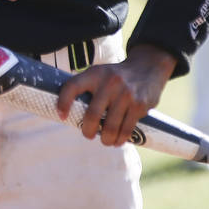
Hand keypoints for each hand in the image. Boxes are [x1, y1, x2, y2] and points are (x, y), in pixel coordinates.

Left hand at [56, 44, 174, 145]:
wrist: (147, 67)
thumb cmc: (115, 76)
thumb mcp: (99, 73)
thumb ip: (85, 88)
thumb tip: (68, 112)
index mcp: (94, 74)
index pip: (72, 87)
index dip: (63, 103)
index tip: (62, 116)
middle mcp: (109, 83)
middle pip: (92, 115)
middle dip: (87, 131)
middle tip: (88, 134)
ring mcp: (126, 94)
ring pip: (110, 127)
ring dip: (105, 139)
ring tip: (105, 140)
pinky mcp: (139, 105)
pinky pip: (127, 129)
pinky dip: (120, 139)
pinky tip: (117, 141)